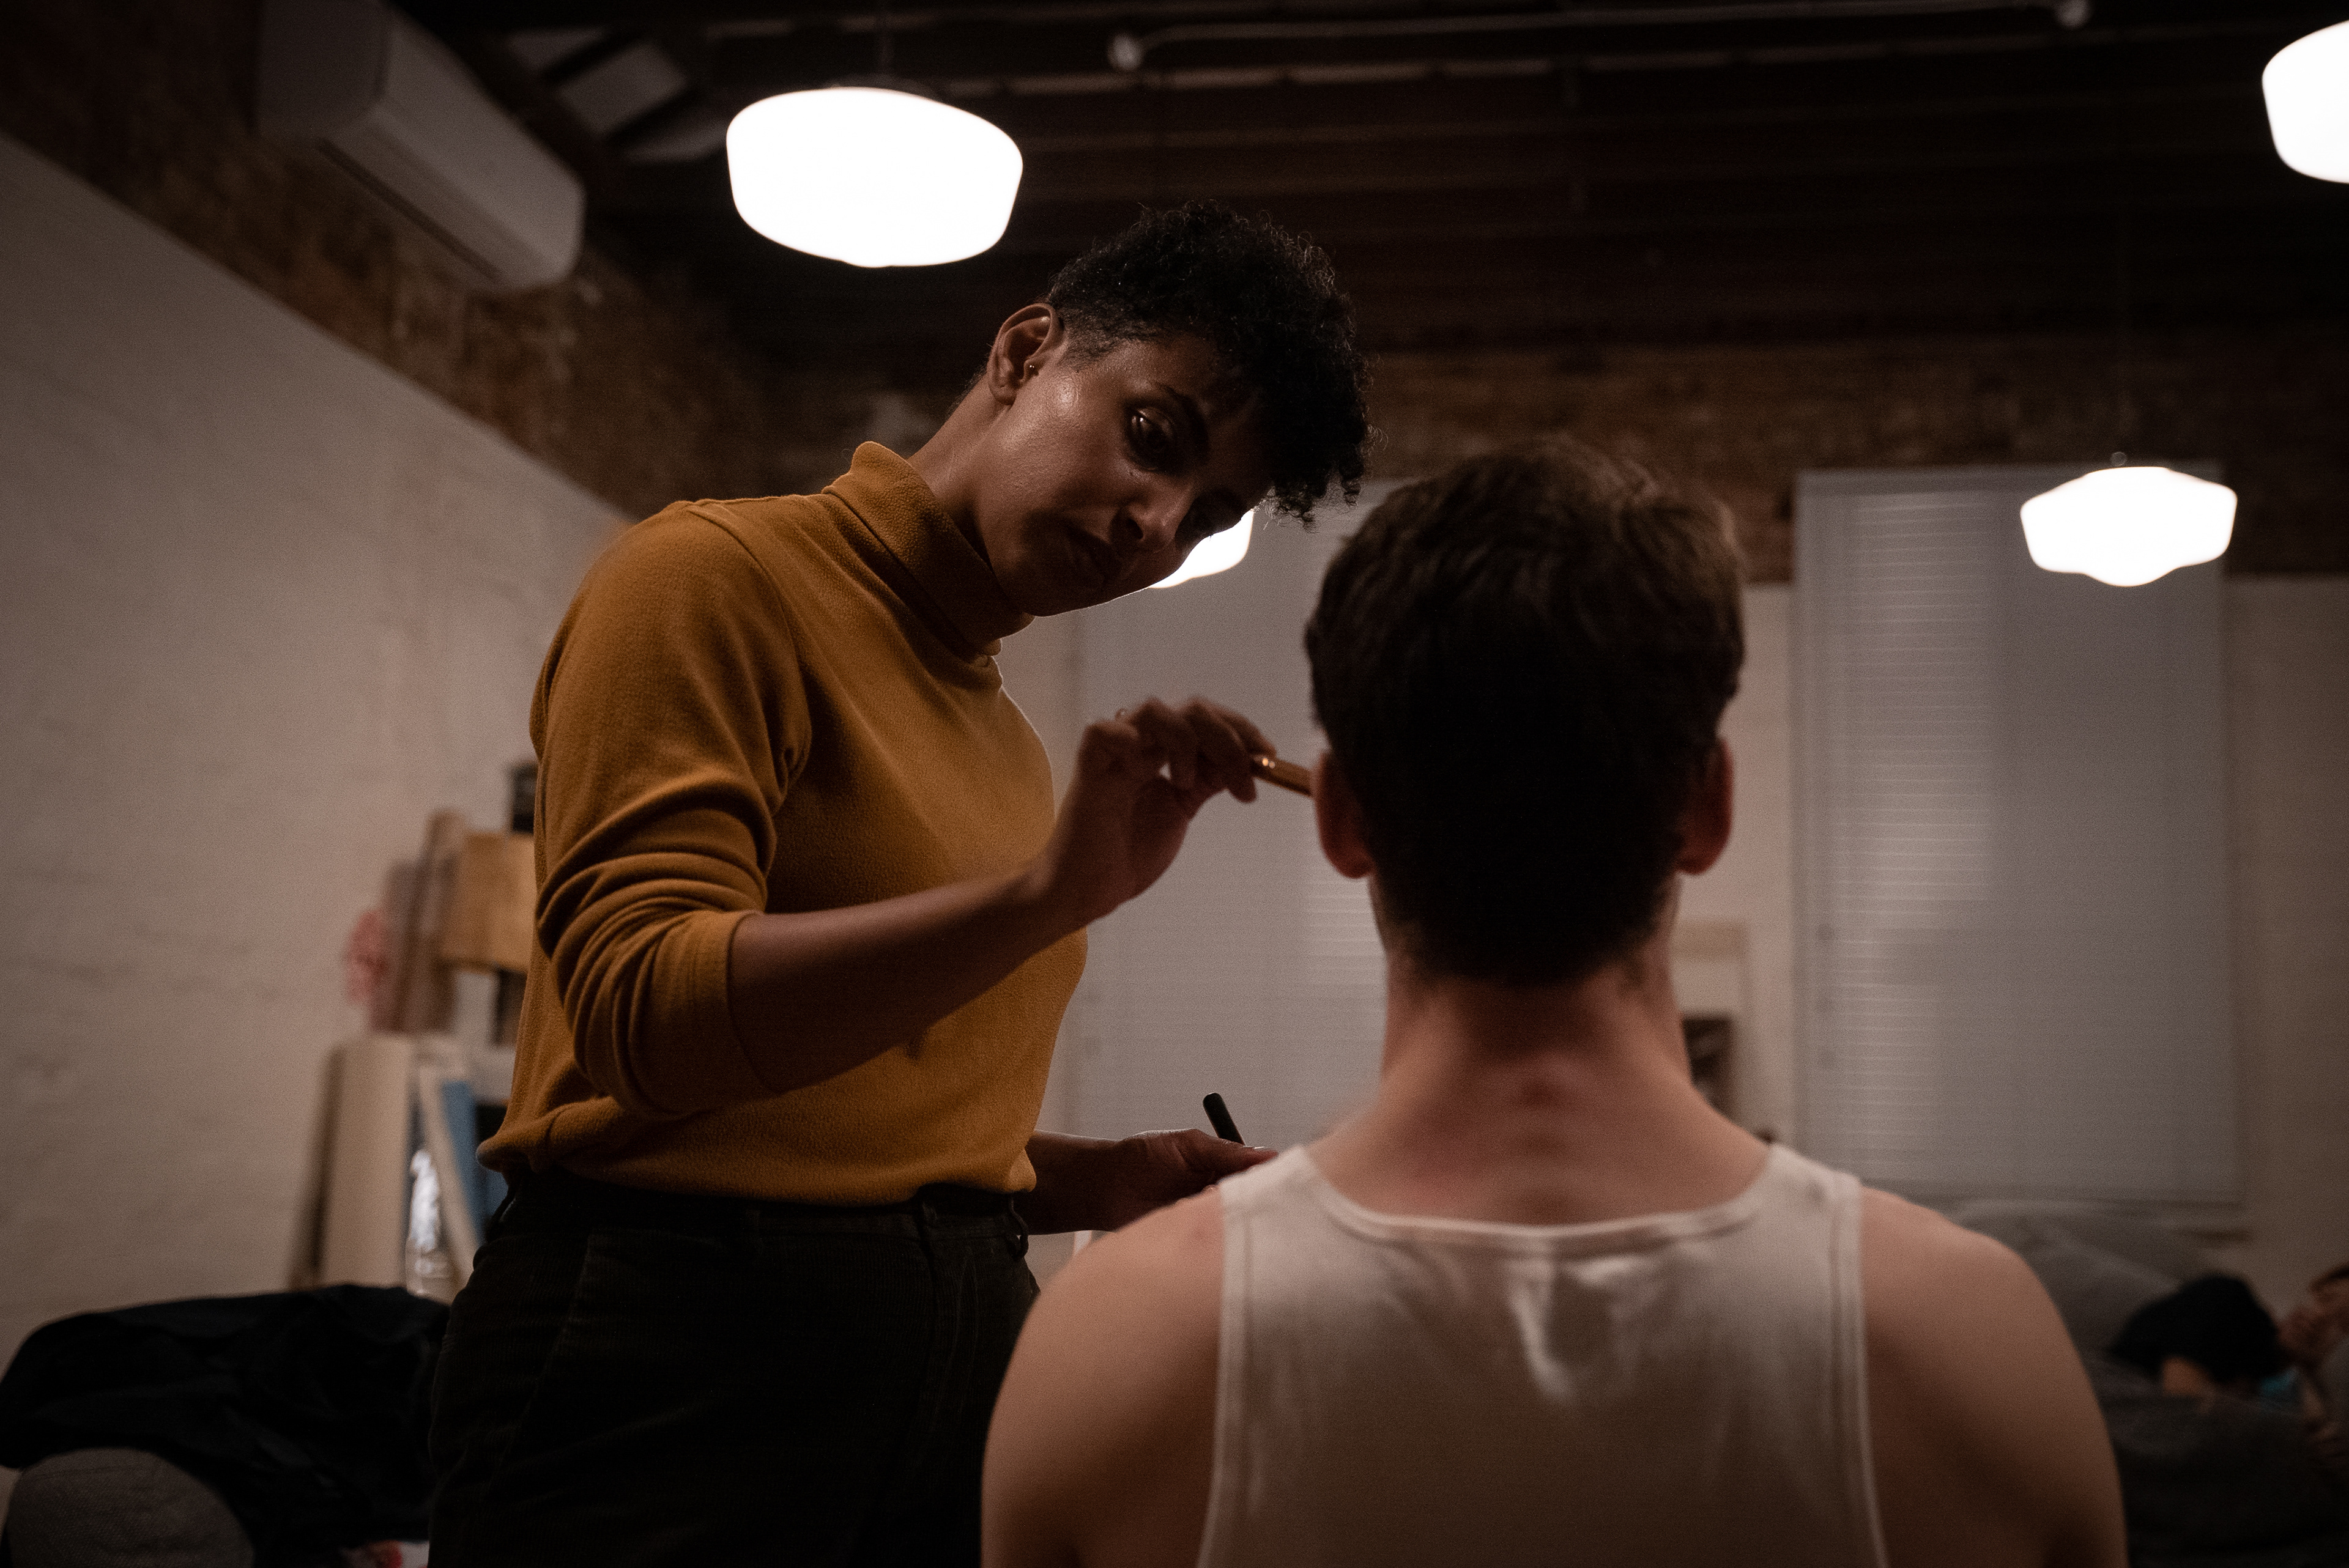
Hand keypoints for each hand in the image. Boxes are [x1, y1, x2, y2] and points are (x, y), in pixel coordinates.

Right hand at [1023, 697, 1273, 929]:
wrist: (1089, 892)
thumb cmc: (1127, 855)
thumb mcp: (1180, 812)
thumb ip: (1207, 782)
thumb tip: (1247, 762)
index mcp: (1162, 754)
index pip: (1206, 718)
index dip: (1240, 729)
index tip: (1267, 756)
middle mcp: (1139, 747)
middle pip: (1189, 709)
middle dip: (1228, 736)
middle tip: (1244, 778)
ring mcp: (1113, 757)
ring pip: (1152, 709)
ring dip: (1185, 740)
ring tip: (1188, 784)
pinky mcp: (1089, 772)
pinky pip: (1100, 731)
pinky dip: (1127, 738)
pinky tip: (1148, 769)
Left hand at [1024, 1128, 1275, 1233]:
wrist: (1102, 1187)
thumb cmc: (1142, 1157)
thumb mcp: (1188, 1145)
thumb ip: (1226, 1151)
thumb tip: (1269, 1154)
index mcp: (1225, 1169)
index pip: (1261, 1176)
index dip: (1273, 1182)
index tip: (1281, 1185)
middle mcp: (1221, 1198)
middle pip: (1255, 1206)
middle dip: (1259, 1208)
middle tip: (1258, 1207)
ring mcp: (1207, 1223)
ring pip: (1236, 1229)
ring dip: (1235, 1226)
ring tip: (1225, 1220)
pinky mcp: (1192, 1246)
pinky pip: (1213, 1250)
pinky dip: (1216, 1247)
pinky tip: (1212, 1241)